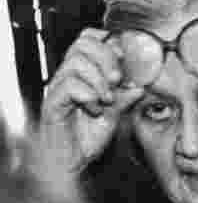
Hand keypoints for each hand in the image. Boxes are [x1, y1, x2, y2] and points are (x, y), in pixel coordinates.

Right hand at [38, 28, 143, 173]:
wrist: (71, 163)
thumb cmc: (88, 137)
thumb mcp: (115, 113)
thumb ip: (126, 96)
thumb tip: (141, 84)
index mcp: (82, 73)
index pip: (90, 39)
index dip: (109, 44)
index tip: (125, 62)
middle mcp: (68, 75)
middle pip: (83, 43)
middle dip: (107, 58)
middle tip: (118, 80)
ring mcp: (58, 87)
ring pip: (76, 62)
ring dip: (99, 79)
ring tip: (107, 99)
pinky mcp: (51, 102)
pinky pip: (69, 85)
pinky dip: (88, 95)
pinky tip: (95, 110)